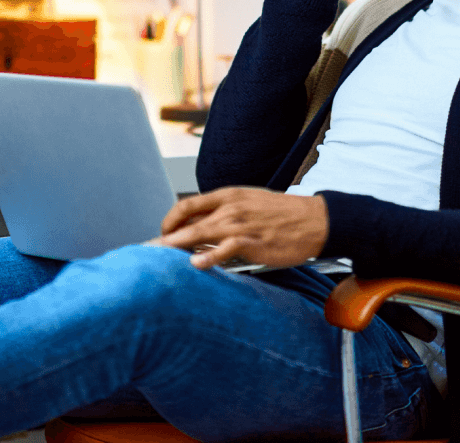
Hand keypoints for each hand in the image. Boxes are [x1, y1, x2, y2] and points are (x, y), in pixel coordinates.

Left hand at [145, 187, 328, 269]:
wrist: (315, 219)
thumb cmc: (282, 214)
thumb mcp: (250, 204)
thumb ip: (224, 213)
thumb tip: (199, 230)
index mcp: (229, 195)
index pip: (187, 204)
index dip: (169, 220)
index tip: (160, 234)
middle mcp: (231, 207)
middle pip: (188, 220)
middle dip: (163, 237)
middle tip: (144, 251)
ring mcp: (242, 224)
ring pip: (201, 233)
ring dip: (176, 245)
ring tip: (157, 258)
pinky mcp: (254, 242)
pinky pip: (226, 248)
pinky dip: (209, 256)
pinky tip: (195, 264)